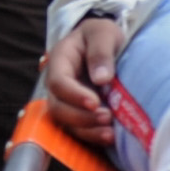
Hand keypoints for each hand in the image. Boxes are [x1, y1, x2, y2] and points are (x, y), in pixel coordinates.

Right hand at [42, 15, 124, 141]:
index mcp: (60, 61)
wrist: (108, 44)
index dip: (74, 95)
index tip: (95, 102)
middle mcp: (59, 85)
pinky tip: (111, 138)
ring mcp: (68, 102)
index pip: (58, 82)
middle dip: (81, 117)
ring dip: (88, 131)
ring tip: (111, 134)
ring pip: (67, 124)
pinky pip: (80, 131)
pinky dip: (93, 137)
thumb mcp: (104, 32)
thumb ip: (101, 51)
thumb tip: (102, 78)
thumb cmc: (103, 36)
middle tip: (106, 117)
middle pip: (58, 108)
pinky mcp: (80, 114)